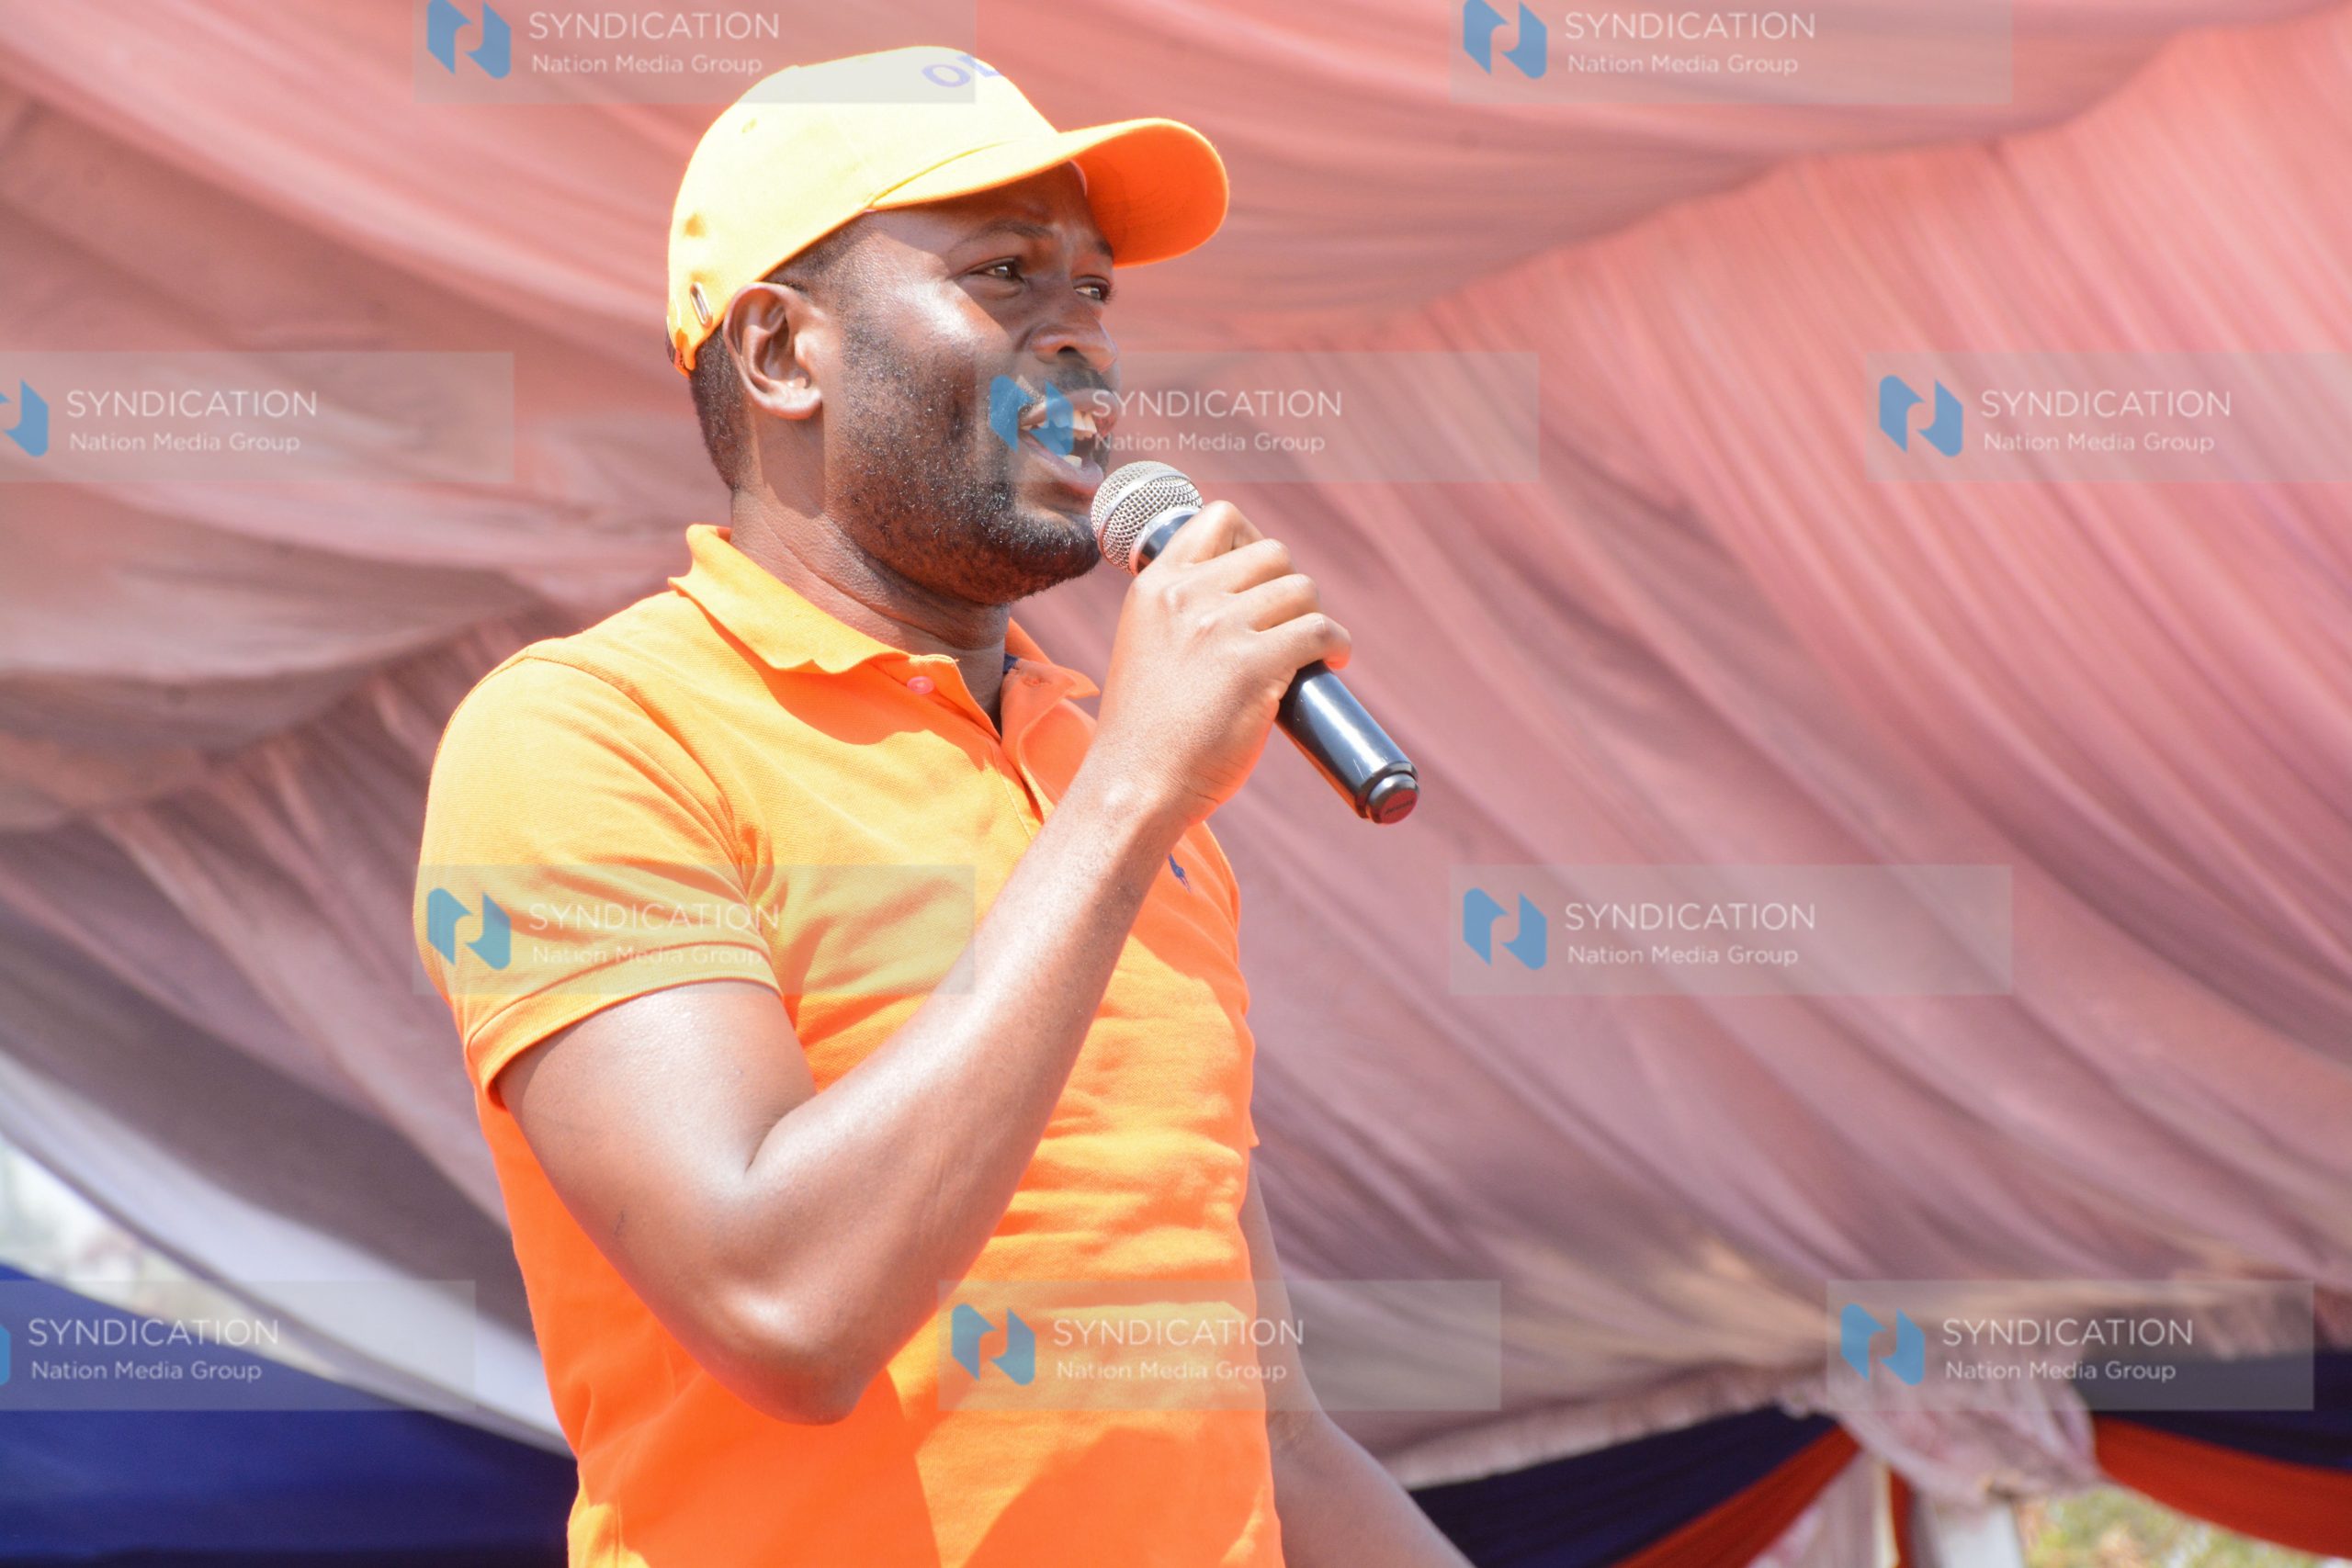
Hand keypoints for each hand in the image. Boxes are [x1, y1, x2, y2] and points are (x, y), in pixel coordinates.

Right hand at [1083, 501, 1351, 831]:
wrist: (1136, 785)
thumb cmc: (1147, 732)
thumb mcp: (1146, 645)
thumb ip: (1182, 612)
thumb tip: (1250, 593)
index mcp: (1155, 586)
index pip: (1220, 518)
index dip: (1253, 540)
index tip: (1262, 579)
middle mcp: (1186, 596)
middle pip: (1273, 553)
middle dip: (1289, 587)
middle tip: (1287, 625)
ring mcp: (1220, 628)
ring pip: (1302, 589)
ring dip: (1314, 617)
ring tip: (1311, 648)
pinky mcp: (1254, 666)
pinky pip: (1321, 630)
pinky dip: (1337, 645)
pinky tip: (1333, 661)